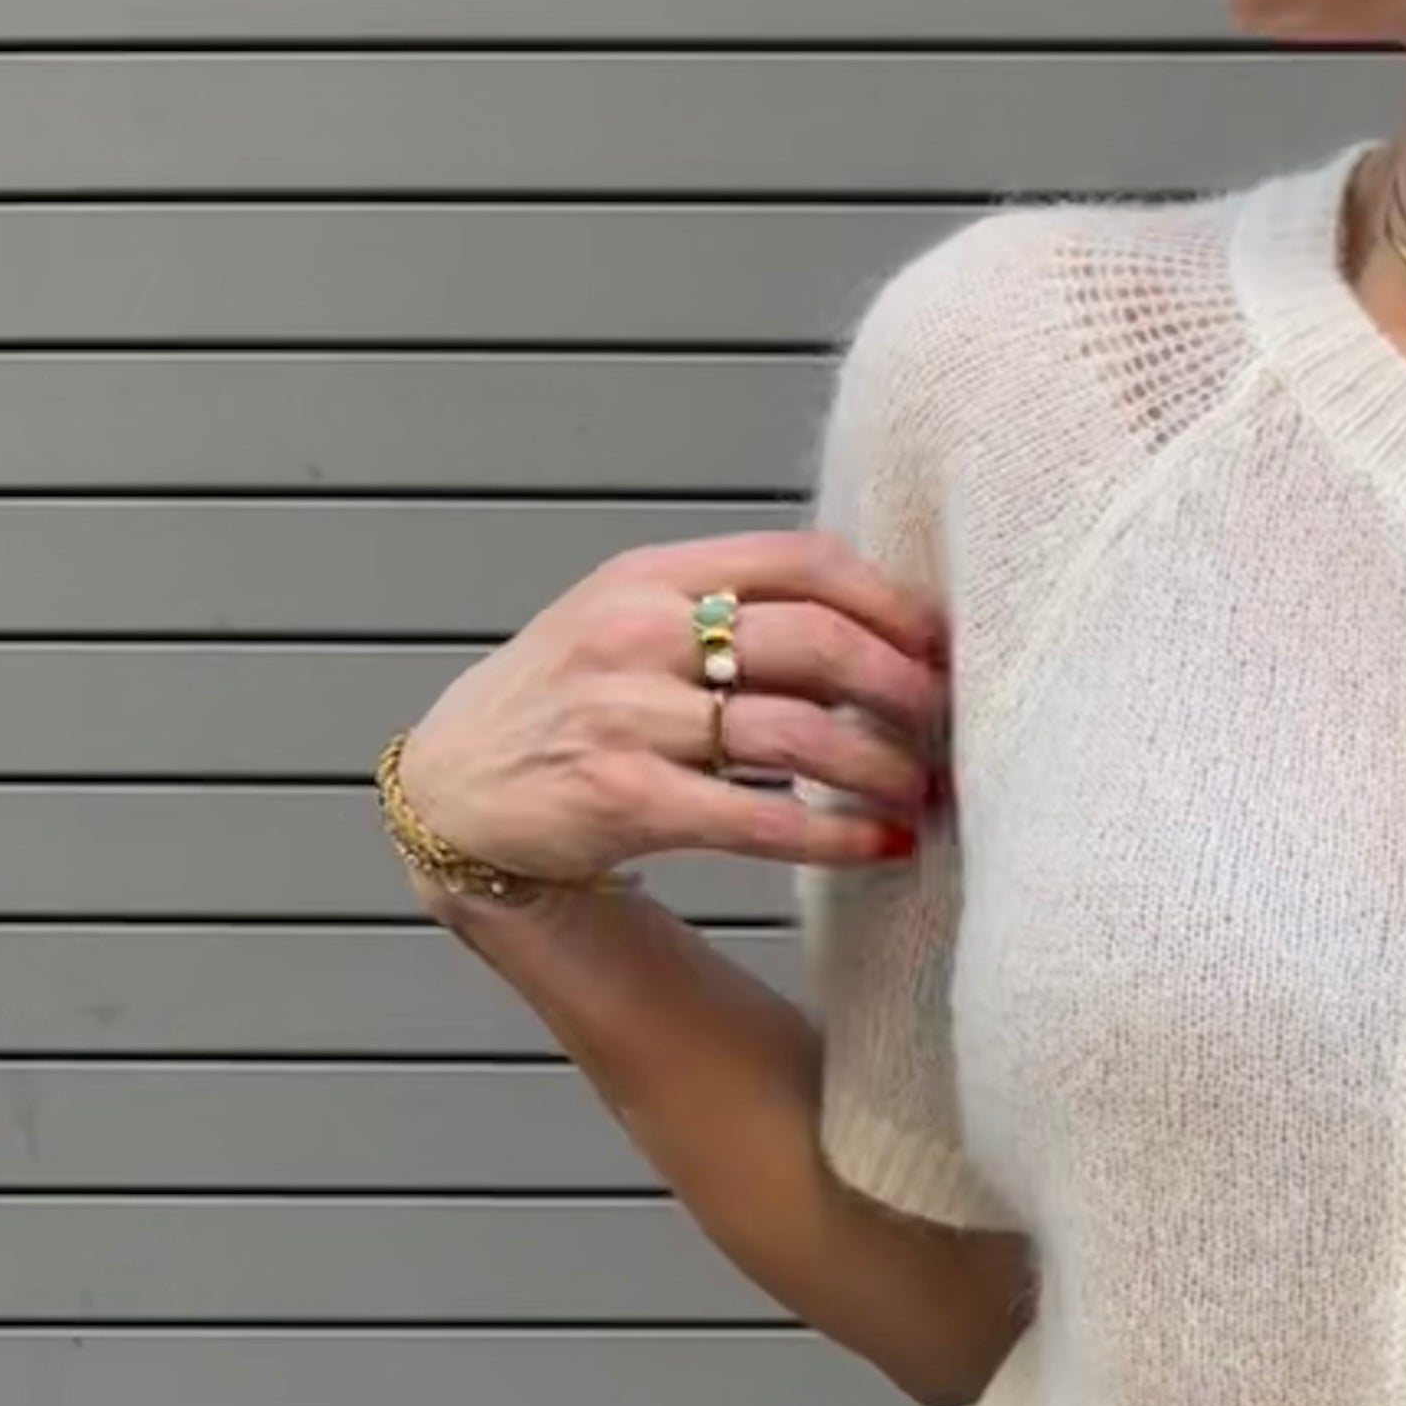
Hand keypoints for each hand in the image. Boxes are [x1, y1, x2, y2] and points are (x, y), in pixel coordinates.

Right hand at [391, 529, 953, 891]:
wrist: (456, 792)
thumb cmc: (563, 707)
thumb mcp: (628, 624)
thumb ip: (726, 611)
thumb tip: (866, 628)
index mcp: (651, 575)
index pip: (801, 560)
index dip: (889, 601)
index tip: (941, 645)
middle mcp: (638, 633)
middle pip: (815, 641)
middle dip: (904, 688)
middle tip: (949, 726)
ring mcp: (626, 716)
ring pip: (798, 732)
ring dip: (883, 766)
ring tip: (926, 791)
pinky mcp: (625, 799)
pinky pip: (760, 815)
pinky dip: (837, 834)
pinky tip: (883, 845)